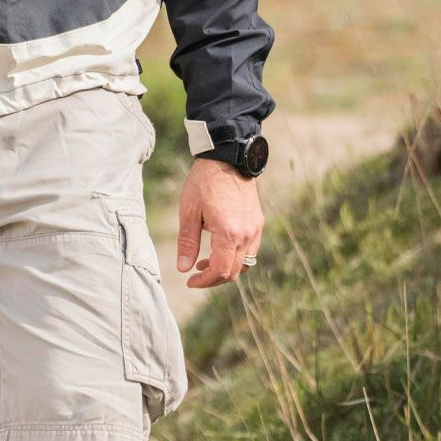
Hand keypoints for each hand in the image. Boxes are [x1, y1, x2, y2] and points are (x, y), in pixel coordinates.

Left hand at [176, 157, 264, 288]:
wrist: (227, 158)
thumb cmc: (204, 182)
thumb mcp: (189, 212)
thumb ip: (187, 242)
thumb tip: (183, 268)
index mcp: (229, 233)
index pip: (220, 271)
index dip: (204, 281)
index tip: (190, 281)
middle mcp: (247, 234)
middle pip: (234, 271)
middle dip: (214, 277)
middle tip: (195, 273)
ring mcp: (255, 228)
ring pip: (245, 263)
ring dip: (226, 267)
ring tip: (205, 260)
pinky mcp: (257, 222)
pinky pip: (250, 249)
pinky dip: (236, 256)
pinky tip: (220, 247)